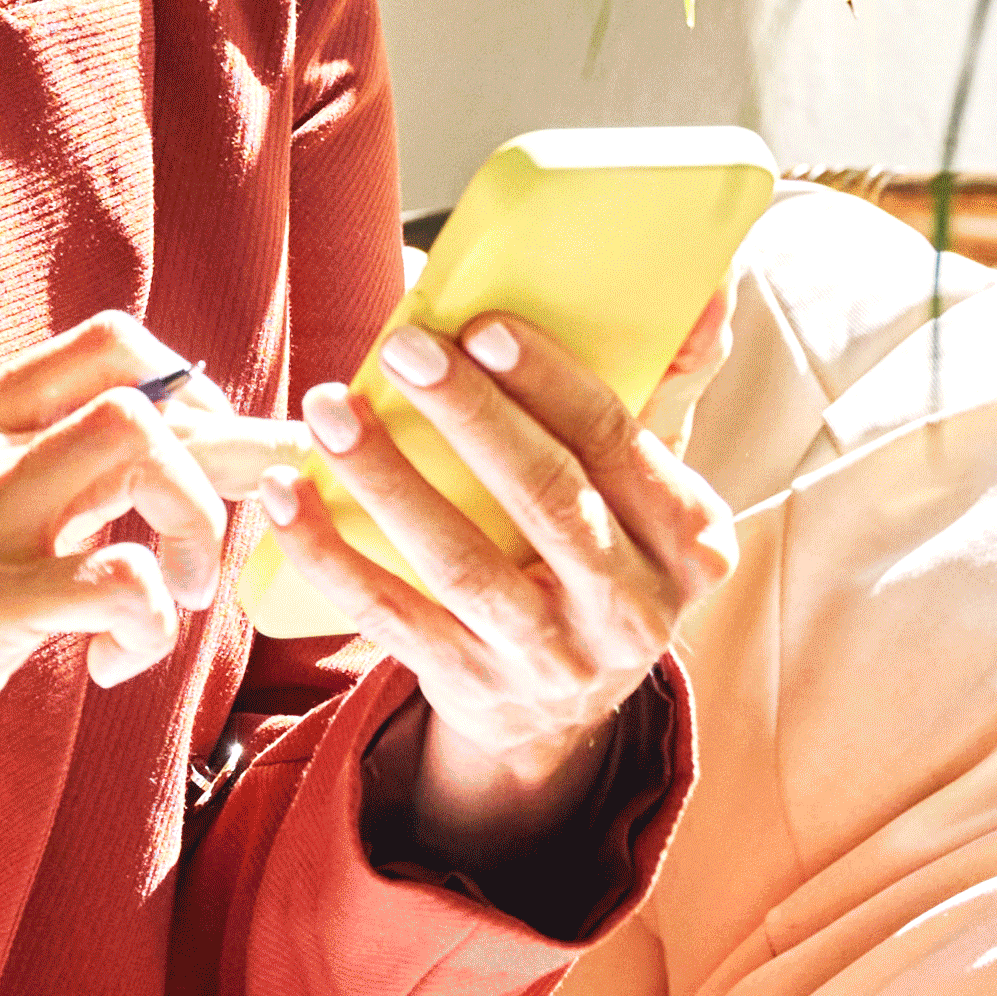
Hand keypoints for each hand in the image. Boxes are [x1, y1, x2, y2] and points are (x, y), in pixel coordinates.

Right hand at [0, 313, 251, 995]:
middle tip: (218, 536)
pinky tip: (114, 667)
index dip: (190, 395)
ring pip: (137, 443)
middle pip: (132, 385)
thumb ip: (33, 496)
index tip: (218, 463)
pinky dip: (150, 624)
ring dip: (195, 521)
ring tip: (180, 598)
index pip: (100, 347)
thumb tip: (161, 468)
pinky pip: (124, 578)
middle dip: (218, 453)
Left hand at [271, 292, 738, 872]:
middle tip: (404, 350)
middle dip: (471, 416)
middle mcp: (631, 609)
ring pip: (462, 561)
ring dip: (388, 479)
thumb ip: (671, 386)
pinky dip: (331, 555)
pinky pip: (390, 616)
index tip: (483, 324)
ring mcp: (550, 657)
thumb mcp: (656, 485)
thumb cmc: (606, 551)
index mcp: (691, 542)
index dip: (550, 382)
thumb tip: (708, 286)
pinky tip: (289, 496)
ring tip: (329, 408)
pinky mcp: (472, 685)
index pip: (619, 444)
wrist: (563, 708)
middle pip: (548, 500)